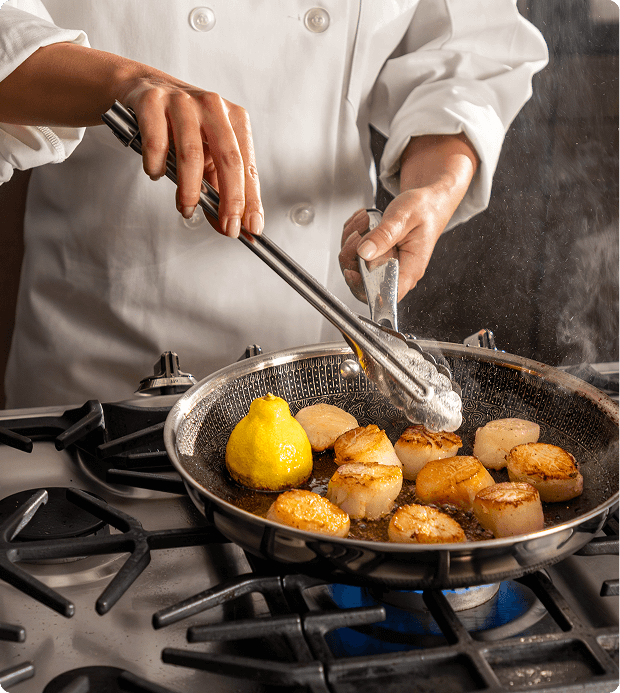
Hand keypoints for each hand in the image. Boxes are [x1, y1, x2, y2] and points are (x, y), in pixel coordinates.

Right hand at [118, 77, 262, 237]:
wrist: (142, 89)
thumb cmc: (181, 127)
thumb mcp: (206, 154)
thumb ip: (218, 188)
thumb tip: (225, 225)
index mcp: (234, 119)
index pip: (247, 166)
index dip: (251, 199)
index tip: (251, 226)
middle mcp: (212, 106)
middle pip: (228, 158)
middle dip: (230, 199)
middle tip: (227, 226)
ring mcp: (182, 101)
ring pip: (191, 154)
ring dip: (190, 190)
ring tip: (186, 207)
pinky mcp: (151, 102)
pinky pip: (157, 144)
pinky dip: (157, 167)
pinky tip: (157, 173)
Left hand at [339, 191, 449, 301]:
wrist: (427, 203)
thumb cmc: (424, 211)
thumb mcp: (404, 218)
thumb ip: (384, 236)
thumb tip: (364, 252)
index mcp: (410, 269)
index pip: (386, 294)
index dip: (365, 289)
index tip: (352, 271)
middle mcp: (396, 272)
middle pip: (362, 282)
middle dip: (351, 256)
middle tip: (358, 233)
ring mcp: (384, 266)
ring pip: (354, 265)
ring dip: (351, 241)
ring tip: (365, 221)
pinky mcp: (375, 258)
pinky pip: (353, 253)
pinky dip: (352, 235)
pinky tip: (364, 222)